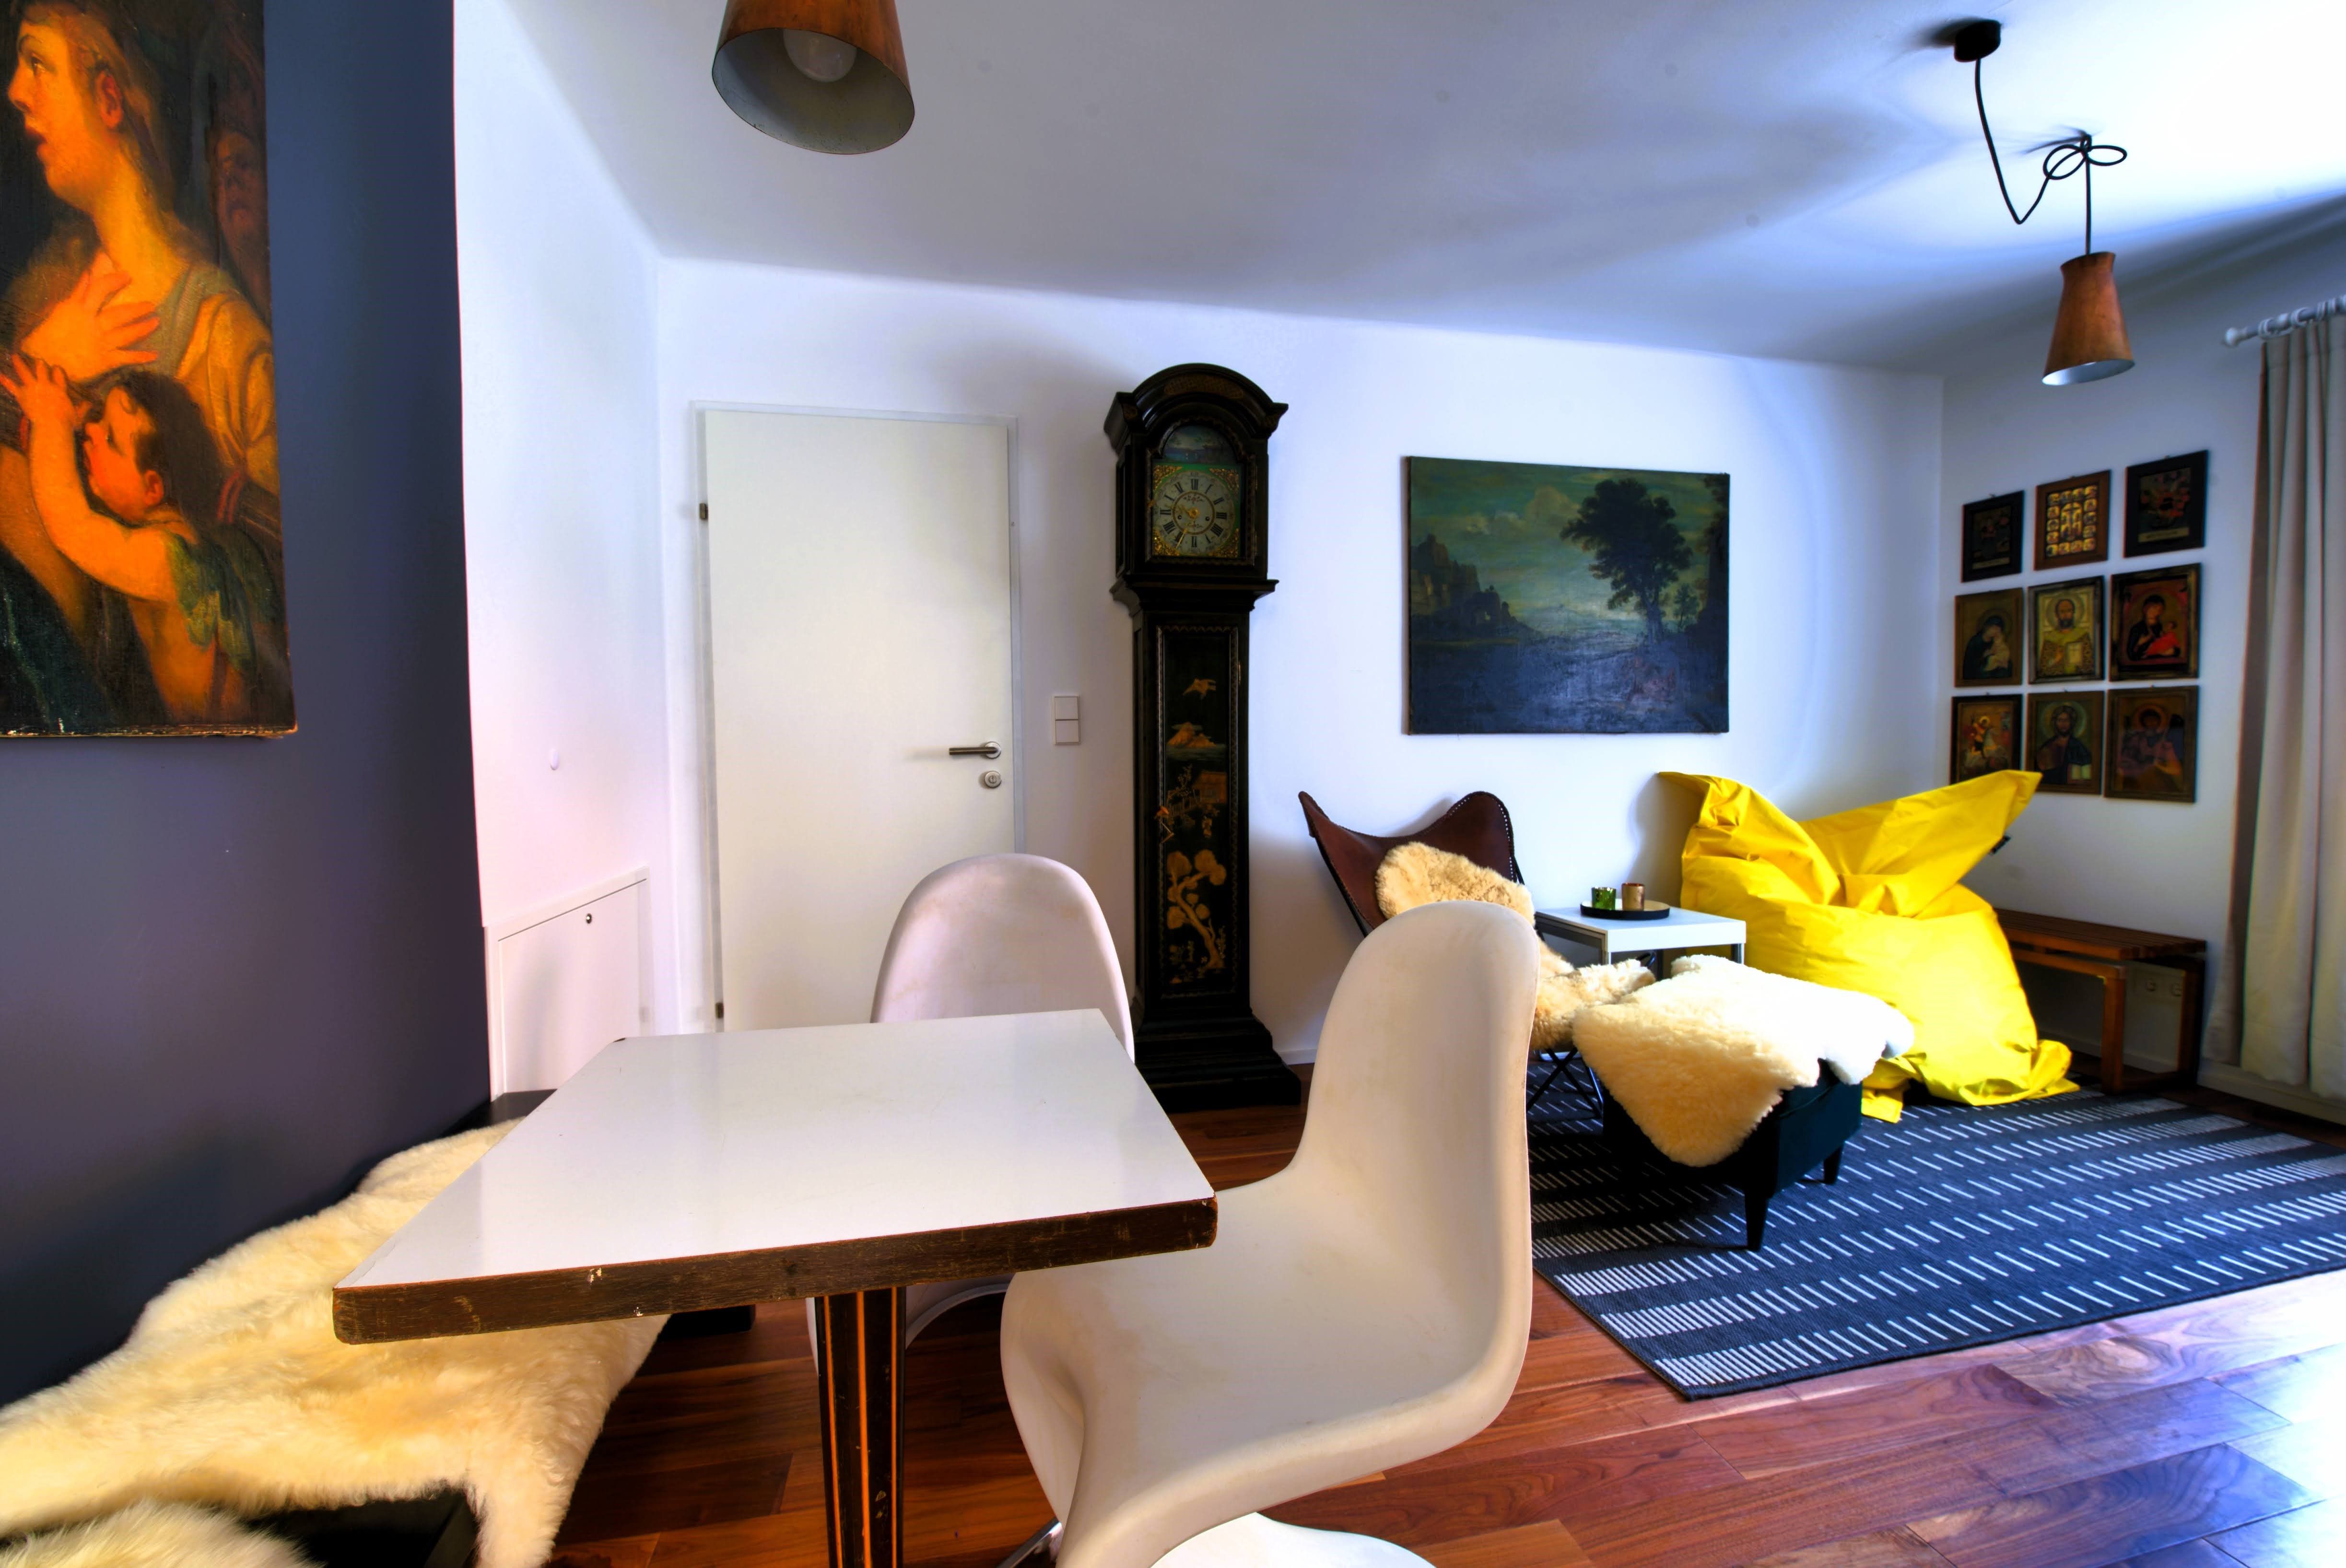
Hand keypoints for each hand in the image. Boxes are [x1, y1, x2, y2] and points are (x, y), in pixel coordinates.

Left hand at [0, 354, 77, 429]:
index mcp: (59, 389)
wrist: (52, 426)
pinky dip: (4, 380)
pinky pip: (11, 386)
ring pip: (25, 372)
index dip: (56, 370)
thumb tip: (90, 403)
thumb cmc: (66, 423)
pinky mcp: (22, 395)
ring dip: (19, 364)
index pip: (58, 373)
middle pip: (41, 368)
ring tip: (15, 356)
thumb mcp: (78, 416)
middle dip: (39, 364)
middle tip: (38, 360)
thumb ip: (83, 408)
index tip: (55, 368)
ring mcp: (32, 388)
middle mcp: (45, 385)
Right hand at [19, 253, 158, 382]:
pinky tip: (154, 355)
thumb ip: (78, 292)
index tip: (127, 275)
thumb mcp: (62, 310)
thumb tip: (88, 273)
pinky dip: (140, 357)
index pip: (98, 290)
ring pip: (126, 334)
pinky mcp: (104, 360)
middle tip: (151, 305)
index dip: (113, 281)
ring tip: (156, 322)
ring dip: (143, 329)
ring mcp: (99, 343)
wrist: (44, 363)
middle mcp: (91, 325)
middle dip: (136, 309)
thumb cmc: (50, 336)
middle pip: (118, 314)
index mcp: (78, 310)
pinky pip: (126, 358)